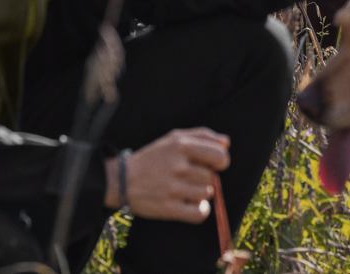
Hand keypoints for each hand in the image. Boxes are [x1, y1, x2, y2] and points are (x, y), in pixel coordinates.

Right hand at [105, 128, 229, 221]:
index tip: (214, 163)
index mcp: (181, 145)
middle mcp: (178, 166)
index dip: (221, 161)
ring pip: (206, 194)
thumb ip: (202, 136)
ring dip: (200, 193)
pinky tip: (191, 205)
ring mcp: (173, 188)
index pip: (219, 155)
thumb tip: (226, 143)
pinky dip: (200, 211)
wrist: (124, 179)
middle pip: (211, 176)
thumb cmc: (154, 157)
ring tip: (186, 189)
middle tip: (191, 176)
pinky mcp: (169, 208)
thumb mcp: (174, 138)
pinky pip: (199, 213)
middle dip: (205, 177)